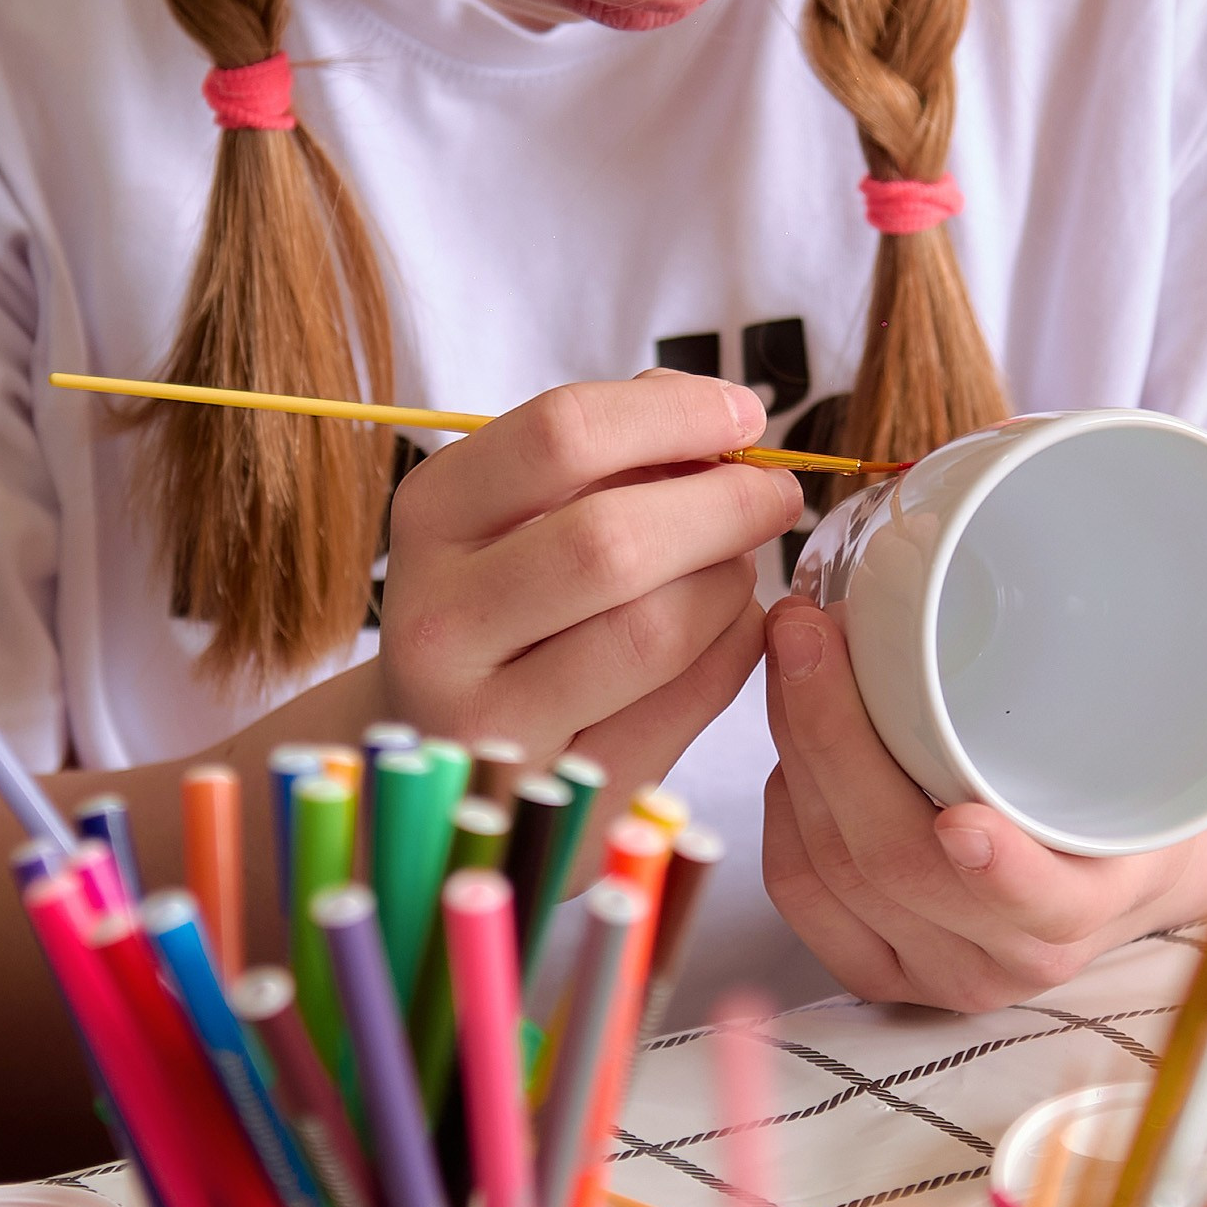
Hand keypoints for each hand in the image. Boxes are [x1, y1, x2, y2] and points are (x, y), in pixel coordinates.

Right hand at [377, 373, 799, 799]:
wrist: (449, 742)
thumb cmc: (508, 600)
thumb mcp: (522, 508)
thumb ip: (609, 450)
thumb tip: (718, 416)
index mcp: (430, 520)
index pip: (559, 436)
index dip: (674, 414)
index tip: (743, 415)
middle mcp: (440, 624)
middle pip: (611, 539)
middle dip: (723, 505)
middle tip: (776, 494)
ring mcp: (494, 723)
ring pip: (658, 628)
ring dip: (730, 583)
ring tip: (734, 566)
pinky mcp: (563, 792)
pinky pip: (688, 700)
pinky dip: (735, 648)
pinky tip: (727, 627)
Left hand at [761, 596, 1192, 1005]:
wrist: (1111, 869)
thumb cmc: (1114, 787)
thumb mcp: (1136, 740)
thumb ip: (1089, 692)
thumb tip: (983, 573)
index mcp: (1089, 904)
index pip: (1041, 905)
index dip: (1000, 873)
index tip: (964, 823)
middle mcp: (1009, 958)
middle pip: (895, 863)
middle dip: (832, 734)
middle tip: (807, 629)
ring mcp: (936, 974)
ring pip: (830, 870)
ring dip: (794, 751)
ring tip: (792, 658)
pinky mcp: (877, 971)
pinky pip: (798, 893)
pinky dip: (780, 810)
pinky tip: (791, 747)